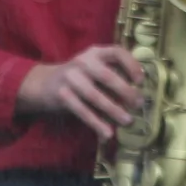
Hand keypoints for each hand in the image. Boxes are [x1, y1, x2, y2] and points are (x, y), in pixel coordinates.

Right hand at [18, 46, 145, 138]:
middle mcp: (83, 61)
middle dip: (125, 91)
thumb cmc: (80, 76)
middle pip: (107, 76)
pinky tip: (107, 134)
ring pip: (95, 96)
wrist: (44, 83)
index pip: (116, 52)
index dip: (131, 64)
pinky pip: (82, 111)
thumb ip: (114, 74)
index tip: (141, 80)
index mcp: (96, 52)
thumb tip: (139, 94)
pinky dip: (96, 123)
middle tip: (139, 105)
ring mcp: (70, 77)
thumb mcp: (95, 68)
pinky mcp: (62, 95)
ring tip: (128, 121)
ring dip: (113, 110)